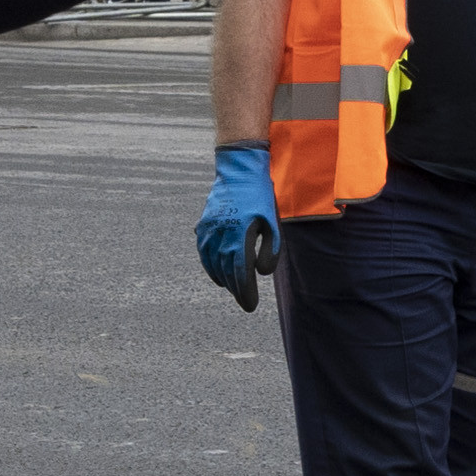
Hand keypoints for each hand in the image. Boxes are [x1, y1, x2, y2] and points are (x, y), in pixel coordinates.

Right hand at [199, 139, 278, 303]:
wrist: (238, 170)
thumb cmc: (260, 196)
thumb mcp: (272, 221)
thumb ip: (269, 248)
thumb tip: (262, 273)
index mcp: (240, 234)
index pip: (240, 270)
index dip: (245, 290)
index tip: (250, 305)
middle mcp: (221, 234)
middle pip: (226, 270)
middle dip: (236, 289)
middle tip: (245, 302)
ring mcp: (209, 229)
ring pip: (212, 262)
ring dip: (222, 279)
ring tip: (233, 290)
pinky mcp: (204, 224)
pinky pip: (203, 251)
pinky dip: (209, 266)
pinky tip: (217, 275)